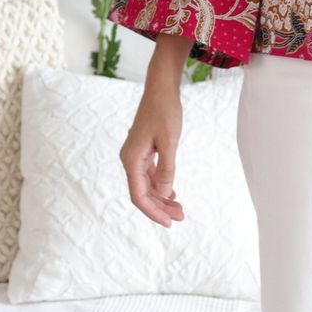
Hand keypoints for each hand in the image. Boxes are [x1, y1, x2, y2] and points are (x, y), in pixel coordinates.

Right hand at [119, 67, 186, 227]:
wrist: (161, 89)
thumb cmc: (165, 111)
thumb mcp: (170, 140)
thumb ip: (166, 168)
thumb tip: (163, 194)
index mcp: (132, 159)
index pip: (138, 195)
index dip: (153, 212)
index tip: (169, 223)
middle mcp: (130, 160)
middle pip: (142, 193)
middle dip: (160, 208)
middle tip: (180, 217)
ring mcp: (136, 156)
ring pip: (147, 185)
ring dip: (162, 198)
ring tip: (179, 210)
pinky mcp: (144, 152)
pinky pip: (150, 175)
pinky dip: (161, 186)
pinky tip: (172, 194)